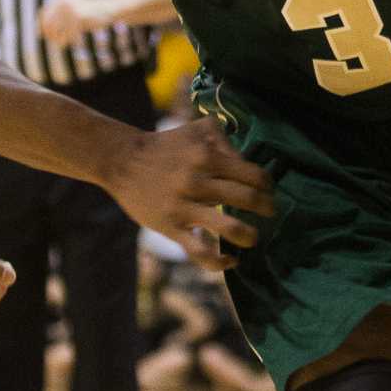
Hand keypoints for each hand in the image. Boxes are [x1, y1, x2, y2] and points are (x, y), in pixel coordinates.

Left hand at [38, 0, 101, 45]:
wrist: (109, 7)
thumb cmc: (90, 12)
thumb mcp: (72, 11)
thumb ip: (57, 18)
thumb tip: (40, 33)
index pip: (43, 14)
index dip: (40, 26)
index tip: (42, 36)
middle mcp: (63, 3)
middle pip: (48, 24)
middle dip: (50, 35)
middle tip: (58, 42)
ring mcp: (71, 10)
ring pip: (57, 31)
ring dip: (60, 40)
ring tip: (65, 43)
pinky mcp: (79, 17)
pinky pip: (69, 34)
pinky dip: (71, 40)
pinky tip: (76, 42)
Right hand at [105, 121, 274, 269]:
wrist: (122, 160)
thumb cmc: (165, 145)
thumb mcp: (196, 129)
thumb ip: (224, 139)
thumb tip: (244, 162)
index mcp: (208, 157)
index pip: (253, 175)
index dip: (267, 185)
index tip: (268, 191)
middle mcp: (198, 182)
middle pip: (248, 199)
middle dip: (266, 208)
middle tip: (269, 212)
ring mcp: (184, 207)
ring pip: (228, 227)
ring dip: (249, 235)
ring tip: (253, 238)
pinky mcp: (170, 227)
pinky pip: (199, 251)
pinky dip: (219, 261)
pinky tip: (231, 260)